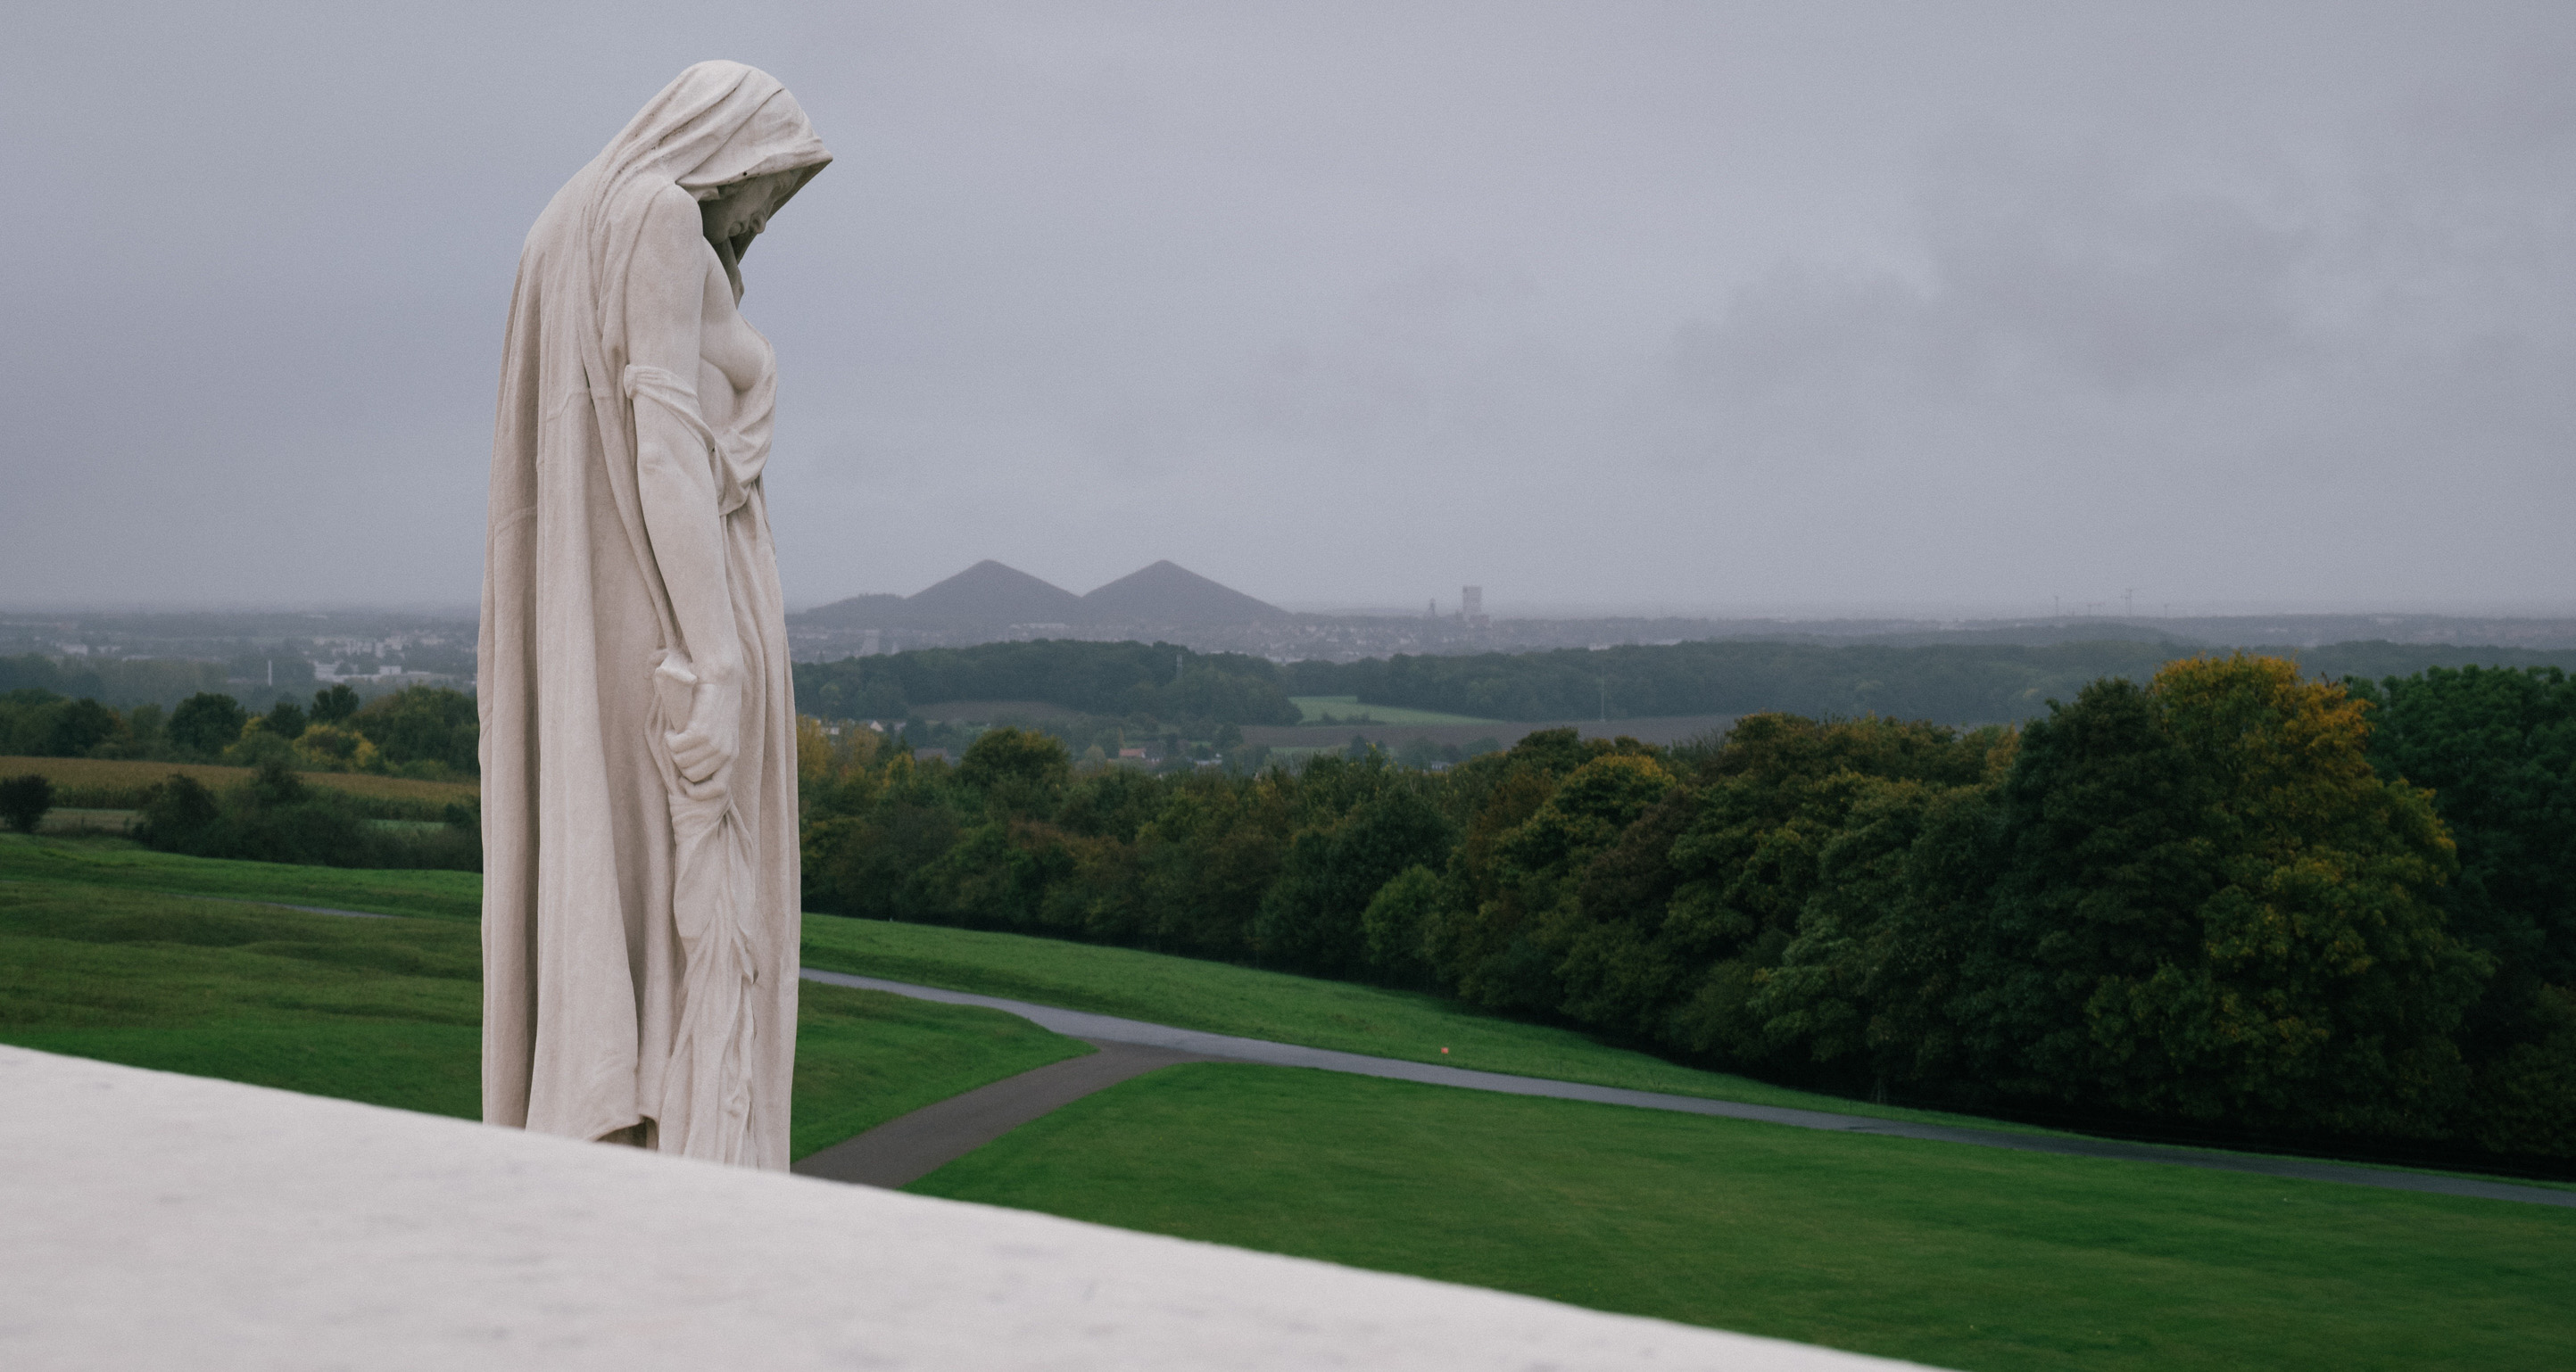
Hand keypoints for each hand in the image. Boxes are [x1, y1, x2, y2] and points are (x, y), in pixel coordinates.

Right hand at [656, 657, 739, 790]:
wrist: (721, 680)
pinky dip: (670, 738)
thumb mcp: (719, 733)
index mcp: (732, 756)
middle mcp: (725, 753)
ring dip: (673, 749)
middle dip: (680, 763)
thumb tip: (688, 773)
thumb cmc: (715, 705)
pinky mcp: (702, 732)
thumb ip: (709, 753)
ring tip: (676, 734)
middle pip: (692, 775)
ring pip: (682, 761)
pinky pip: (676, 746)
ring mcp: (714, 744)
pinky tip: (674, 729)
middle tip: (678, 746)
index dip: (698, 792)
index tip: (684, 782)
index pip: (718, 789)